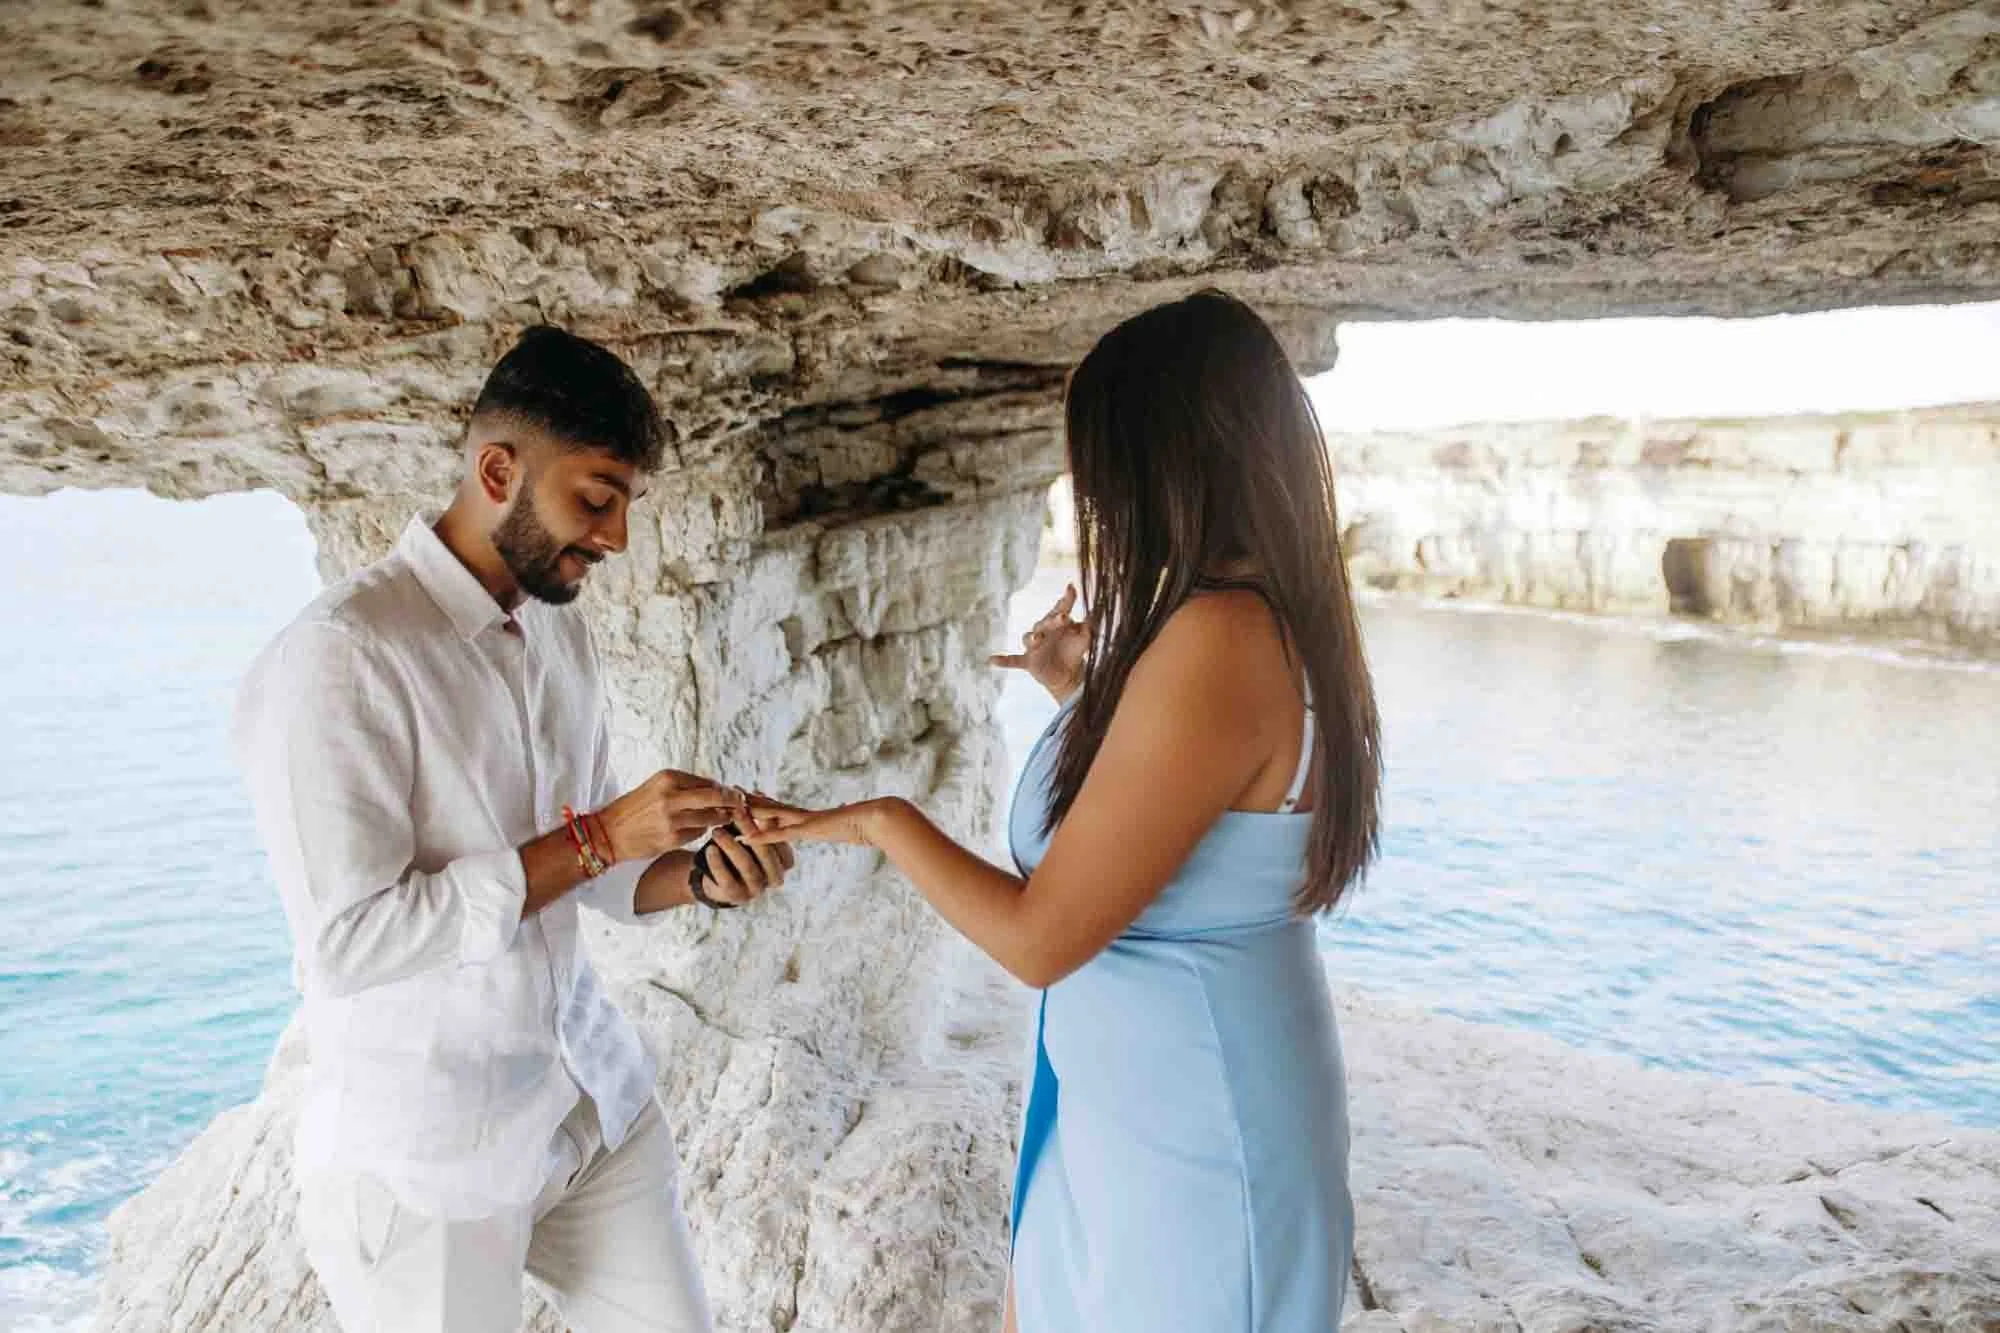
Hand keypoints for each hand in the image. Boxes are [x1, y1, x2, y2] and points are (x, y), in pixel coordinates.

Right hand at [598, 770, 745, 863]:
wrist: (609, 832)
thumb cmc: (636, 808)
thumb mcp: (657, 787)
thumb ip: (686, 787)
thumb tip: (719, 789)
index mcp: (668, 778)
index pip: (708, 782)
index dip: (725, 790)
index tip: (736, 794)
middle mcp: (671, 796)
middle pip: (716, 797)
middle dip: (733, 802)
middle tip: (742, 805)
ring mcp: (672, 818)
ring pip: (711, 817)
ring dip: (721, 818)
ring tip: (724, 818)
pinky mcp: (672, 838)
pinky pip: (698, 832)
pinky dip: (702, 830)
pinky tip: (697, 829)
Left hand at [692, 802, 797, 906]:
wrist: (716, 878)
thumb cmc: (737, 849)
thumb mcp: (749, 834)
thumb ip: (756, 820)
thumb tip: (757, 793)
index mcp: (785, 861)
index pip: (781, 840)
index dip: (767, 821)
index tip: (753, 804)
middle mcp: (775, 877)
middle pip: (765, 853)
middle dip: (750, 830)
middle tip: (736, 812)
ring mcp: (757, 889)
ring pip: (747, 866)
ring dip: (731, 846)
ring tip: (717, 830)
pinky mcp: (737, 897)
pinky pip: (728, 879)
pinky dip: (718, 863)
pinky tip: (710, 849)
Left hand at [740, 795, 903, 848]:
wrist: (877, 818)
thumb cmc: (868, 822)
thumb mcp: (849, 822)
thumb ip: (843, 818)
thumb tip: (845, 809)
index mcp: (811, 816)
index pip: (783, 808)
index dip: (765, 802)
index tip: (750, 795)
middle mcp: (804, 815)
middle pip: (772, 806)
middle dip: (751, 800)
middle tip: (731, 790)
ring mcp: (805, 821)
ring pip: (771, 815)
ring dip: (751, 812)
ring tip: (732, 805)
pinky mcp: (808, 829)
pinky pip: (781, 834)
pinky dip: (763, 836)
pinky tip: (747, 837)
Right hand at [991, 583, 1087, 702]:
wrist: (1068, 675)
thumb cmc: (1074, 652)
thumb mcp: (1085, 639)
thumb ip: (1087, 628)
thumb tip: (1090, 616)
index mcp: (1057, 622)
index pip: (1061, 608)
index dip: (1066, 599)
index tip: (1071, 588)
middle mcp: (1043, 631)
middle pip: (1045, 622)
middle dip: (1054, 619)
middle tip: (1065, 617)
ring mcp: (1034, 646)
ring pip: (1029, 638)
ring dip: (1033, 637)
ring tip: (1037, 638)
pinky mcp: (1028, 661)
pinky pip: (1013, 660)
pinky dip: (1004, 661)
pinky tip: (992, 660)